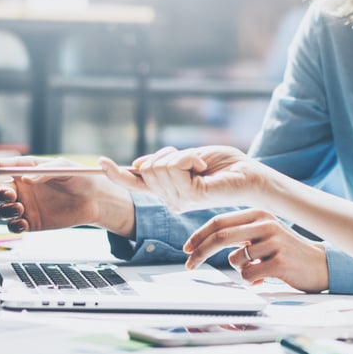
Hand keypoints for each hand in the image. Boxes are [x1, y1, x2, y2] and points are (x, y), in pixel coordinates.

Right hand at [0, 157, 135, 236]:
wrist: (95, 200)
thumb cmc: (81, 178)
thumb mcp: (66, 168)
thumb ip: (46, 172)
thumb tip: (27, 179)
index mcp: (27, 169)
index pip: (0, 167)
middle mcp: (23, 187)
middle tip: (10, 194)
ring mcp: (26, 205)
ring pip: (3, 209)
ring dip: (5, 210)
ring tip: (21, 208)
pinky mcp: (33, 222)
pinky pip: (15, 226)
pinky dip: (14, 225)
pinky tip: (24, 222)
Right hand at [99, 145, 272, 211]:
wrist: (252, 176)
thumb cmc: (225, 166)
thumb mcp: (187, 158)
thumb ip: (164, 163)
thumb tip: (138, 165)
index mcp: (169, 190)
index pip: (136, 184)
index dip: (116, 174)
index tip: (101, 163)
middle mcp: (171, 199)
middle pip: (147, 167)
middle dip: (166, 154)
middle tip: (191, 159)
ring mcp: (180, 200)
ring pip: (159, 166)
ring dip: (181, 156)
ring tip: (200, 165)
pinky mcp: (190, 196)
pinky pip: (175, 168)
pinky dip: (188, 159)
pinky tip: (203, 167)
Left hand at [181, 209, 329, 291]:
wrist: (319, 264)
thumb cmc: (285, 251)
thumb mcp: (263, 233)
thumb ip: (239, 233)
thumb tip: (204, 243)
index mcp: (259, 214)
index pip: (220, 221)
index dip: (199, 235)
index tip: (187, 248)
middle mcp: (266, 224)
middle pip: (221, 236)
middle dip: (200, 252)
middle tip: (189, 264)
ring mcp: (273, 242)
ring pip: (235, 260)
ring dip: (240, 270)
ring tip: (258, 268)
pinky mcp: (280, 261)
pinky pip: (249, 275)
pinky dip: (251, 280)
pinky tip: (266, 277)